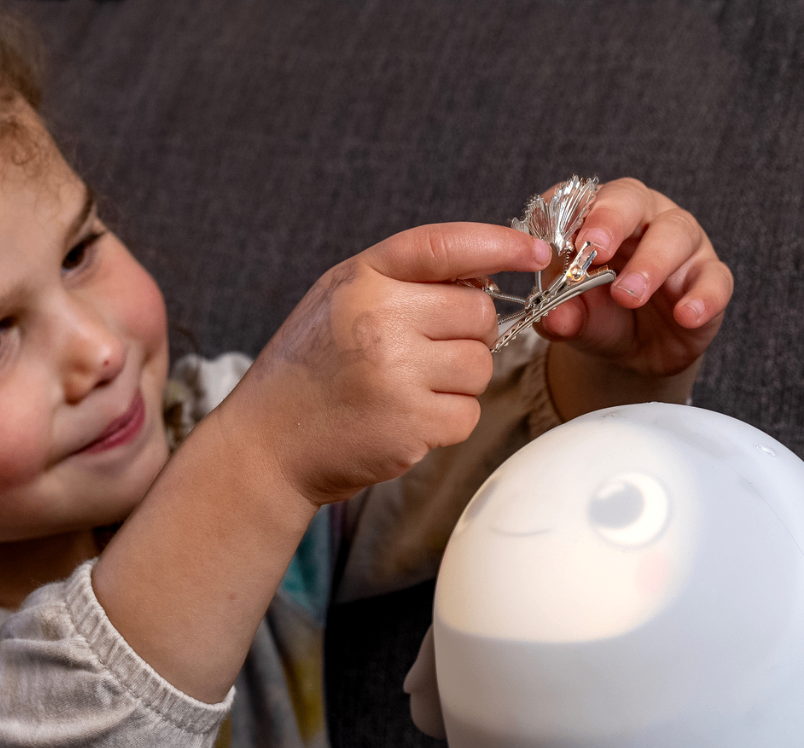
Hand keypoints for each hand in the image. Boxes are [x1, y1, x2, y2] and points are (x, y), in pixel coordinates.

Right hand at [218, 223, 551, 507]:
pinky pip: (468, 412)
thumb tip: (486, 276)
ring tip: (405, 389)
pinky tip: (404, 420)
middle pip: (479, 312)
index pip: (446, 246)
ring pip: (480, 364)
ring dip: (457, 381)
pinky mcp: (411, 423)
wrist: (267, 445)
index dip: (501, 245)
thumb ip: (403, 280)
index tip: (537, 253)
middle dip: (465, 334)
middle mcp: (379, 318)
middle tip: (419, 355)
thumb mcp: (339, 300)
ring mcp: (396, 372)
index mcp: (362, 279)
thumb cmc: (310, 371)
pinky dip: (446, 421)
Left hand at [533, 179, 733, 414]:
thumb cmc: (602, 316)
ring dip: (651, 263)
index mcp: (600, 218)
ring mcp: (682, 245)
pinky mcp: (710, 278)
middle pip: (631, 199)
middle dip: (611, 221)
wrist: (637, 353)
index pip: (582, 197)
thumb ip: (563, 315)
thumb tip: (554, 318)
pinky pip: (715, 278)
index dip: (570, 212)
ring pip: (676, 233)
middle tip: (595, 250)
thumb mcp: (576, 318)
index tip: (554, 238)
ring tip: (629, 295)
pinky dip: (702, 296)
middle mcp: (644, 218)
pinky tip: (686, 315)